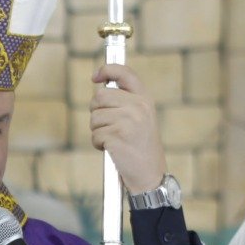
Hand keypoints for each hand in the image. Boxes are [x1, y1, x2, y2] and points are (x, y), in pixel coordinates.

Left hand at [89, 64, 167, 194]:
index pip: (125, 73)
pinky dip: (98, 144)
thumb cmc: (141, 146)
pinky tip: (113, 149)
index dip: (107, 70)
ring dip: (98, 131)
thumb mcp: (141, 118)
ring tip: (115, 139)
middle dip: (97, 111)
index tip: (96, 77)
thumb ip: (126, 101)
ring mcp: (128, 121)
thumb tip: (99, 86)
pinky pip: (95, 135)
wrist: (150, 173)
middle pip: (99, 97)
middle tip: (108, 125)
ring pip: (94, 117)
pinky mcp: (117, 136)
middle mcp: (138, 107)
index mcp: (144, 99)